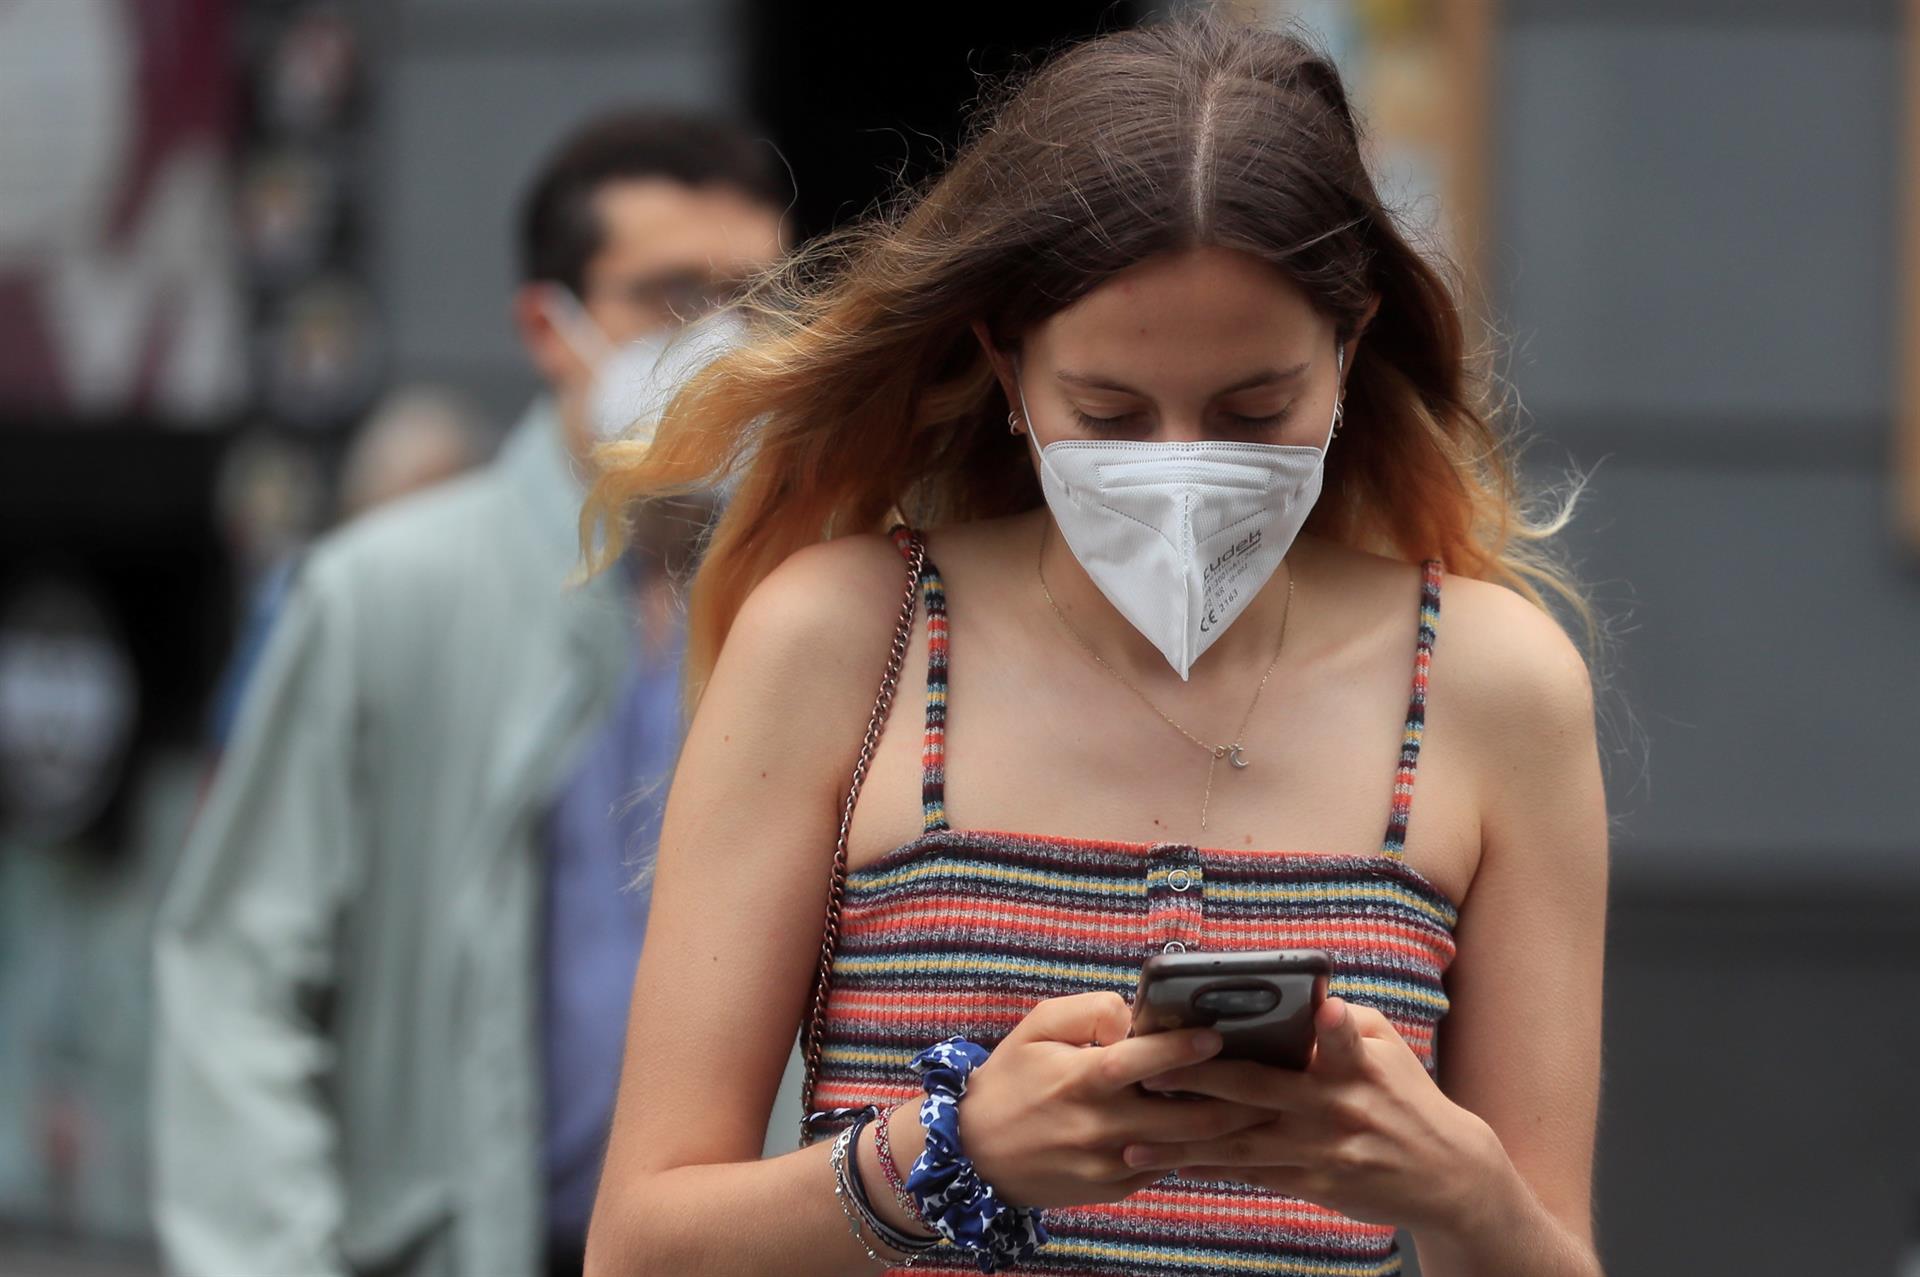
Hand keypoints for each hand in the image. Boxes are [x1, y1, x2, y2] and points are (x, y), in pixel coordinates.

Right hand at [956, 992, 1276, 1210]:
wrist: (975, 1156)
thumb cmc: (1010, 1080)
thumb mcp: (1037, 1028)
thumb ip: (1089, 1011)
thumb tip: (1134, 1016)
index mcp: (1082, 1079)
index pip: (1142, 1062)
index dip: (1183, 1049)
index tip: (1218, 1037)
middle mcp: (1101, 1125)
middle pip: (1182, 1116)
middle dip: (1233, 1101)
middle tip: (1270, 1082)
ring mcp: (1109, 1163)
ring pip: (1182, 1148)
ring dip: (1226, 1132)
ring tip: (1263, 1110)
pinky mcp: (1114, 1189)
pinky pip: (1163, 1166)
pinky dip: (1192, 1150)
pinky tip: (1221, 1134)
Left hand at [1115, 996, 1502, 1232]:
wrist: (1446, 1175)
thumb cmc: (1406, 1096)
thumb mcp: (1389, 1048)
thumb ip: (1343, 1021)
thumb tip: (1299, 995)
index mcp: (1359, 1066)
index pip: (1347, 1039)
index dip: (1335, 1025)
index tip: (1325, 1009)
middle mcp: (1337, 1108)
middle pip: (1260, 1092)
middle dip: (1200, 1082)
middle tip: (1149, 1072)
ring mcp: (1323, 1150)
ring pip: (1242, 1144)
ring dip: (1185, 1143)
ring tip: (1135, 1139)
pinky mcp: (1315, 1184)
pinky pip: (1253, 1174)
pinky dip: (1212, 1169)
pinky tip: (1171, 1165)